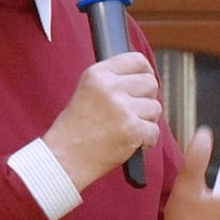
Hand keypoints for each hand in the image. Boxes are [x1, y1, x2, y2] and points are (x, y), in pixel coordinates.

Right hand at [42, 52, 161, 189]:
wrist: (64, 159)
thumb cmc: (75, 128)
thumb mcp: (88, 90)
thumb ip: (113, 79)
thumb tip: (144, 73)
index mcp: (98, 74)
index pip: (137, 60)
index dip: (145, 72)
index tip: (143, 84)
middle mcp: (110, 87)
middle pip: (151, 83)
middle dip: (146, 99)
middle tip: (132, 112)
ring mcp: (122, 108)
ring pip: (155, 107)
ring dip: (146, 120)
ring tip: (126, 128)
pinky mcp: (132, 130)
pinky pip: (154, 130)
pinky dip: (146, 140)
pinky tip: (130, 142)